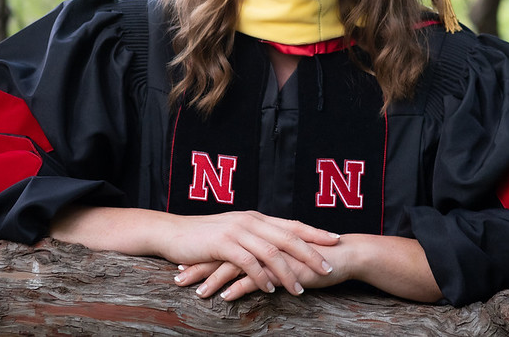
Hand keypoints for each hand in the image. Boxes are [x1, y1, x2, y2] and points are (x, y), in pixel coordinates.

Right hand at [159, 210, 338, 296]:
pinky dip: (261, 277)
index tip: (335, 239)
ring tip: (300, 290)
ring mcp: (237, 231)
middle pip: (288, 237)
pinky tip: (269, 290)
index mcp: (256, 218)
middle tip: (328, 269)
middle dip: (310, 253)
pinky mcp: (223, 244)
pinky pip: (248, 262)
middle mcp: (250, 221)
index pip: (292, 224)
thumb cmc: (203, 236)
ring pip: (271, 252)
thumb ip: (254, 238)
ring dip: (288, 273)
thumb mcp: (234, 233)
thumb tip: (274, 250)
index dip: (314, 231)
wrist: (173, 233)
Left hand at [173, 234, 441, 302]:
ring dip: (212, 279)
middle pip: (223, 254)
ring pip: (234, 266)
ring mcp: (270, 254)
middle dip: (199, 266)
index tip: (183, 266)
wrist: (343, 255)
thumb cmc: (315, 259)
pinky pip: (254, 279)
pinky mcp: (281, 268)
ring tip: (194, 291)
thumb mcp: (284, 258)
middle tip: (177, 277)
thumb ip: (266, 260)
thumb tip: (248, 270)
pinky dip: (236, 288)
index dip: (204, 256)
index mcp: (260, 238)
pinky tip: (223, 298)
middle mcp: (261, 243)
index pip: (226, 246)